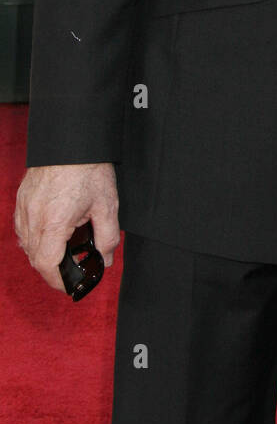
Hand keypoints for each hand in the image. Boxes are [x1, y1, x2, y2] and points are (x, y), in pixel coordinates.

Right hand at [15, 163, 118, 292]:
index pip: (46, 264)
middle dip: (52, 268)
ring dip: (42, 252)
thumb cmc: (89, 169)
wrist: (72, 139)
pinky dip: (34, 237)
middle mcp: (33, 217)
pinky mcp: (21, 198)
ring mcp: (24, 207)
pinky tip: (50, 232)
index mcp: (54, 222)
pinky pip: (22, 227)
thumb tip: (105, 260)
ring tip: (63, 249)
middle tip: (70, 268)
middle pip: (34, 257)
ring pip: (26, 243)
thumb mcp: (107, 205)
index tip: (68, 284)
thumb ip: (108, 237)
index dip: (57, 280)